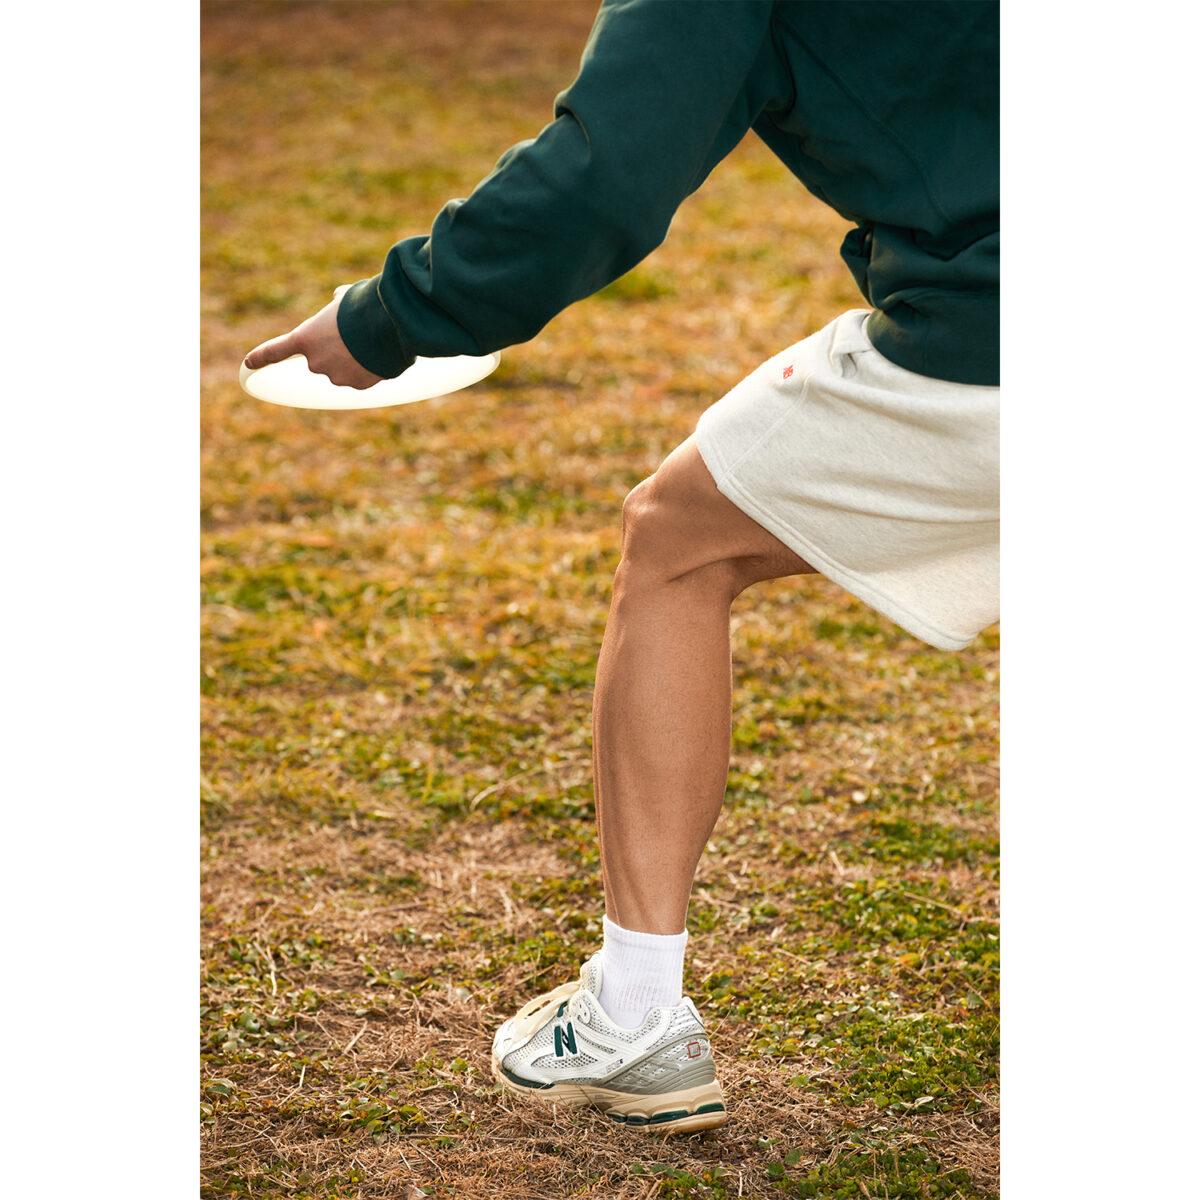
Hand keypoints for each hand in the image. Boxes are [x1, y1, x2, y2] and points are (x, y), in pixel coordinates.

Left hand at [243, 285, 383, 388]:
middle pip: (320, 360)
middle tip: (353, 335)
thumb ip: (335, 303)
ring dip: (352, 360)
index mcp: (305, 338)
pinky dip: (367, 369)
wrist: (388, 325)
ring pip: (341, 370)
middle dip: (334, 351)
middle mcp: (315, 362)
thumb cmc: (363, 306)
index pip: (276, 350)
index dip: (261, 357)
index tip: (248, 364)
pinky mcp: (356, 385)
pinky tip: (378, 355)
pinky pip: (359, 378)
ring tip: (370, 344)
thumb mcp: (344, 297)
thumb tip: (338, 298)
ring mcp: (335, 376)